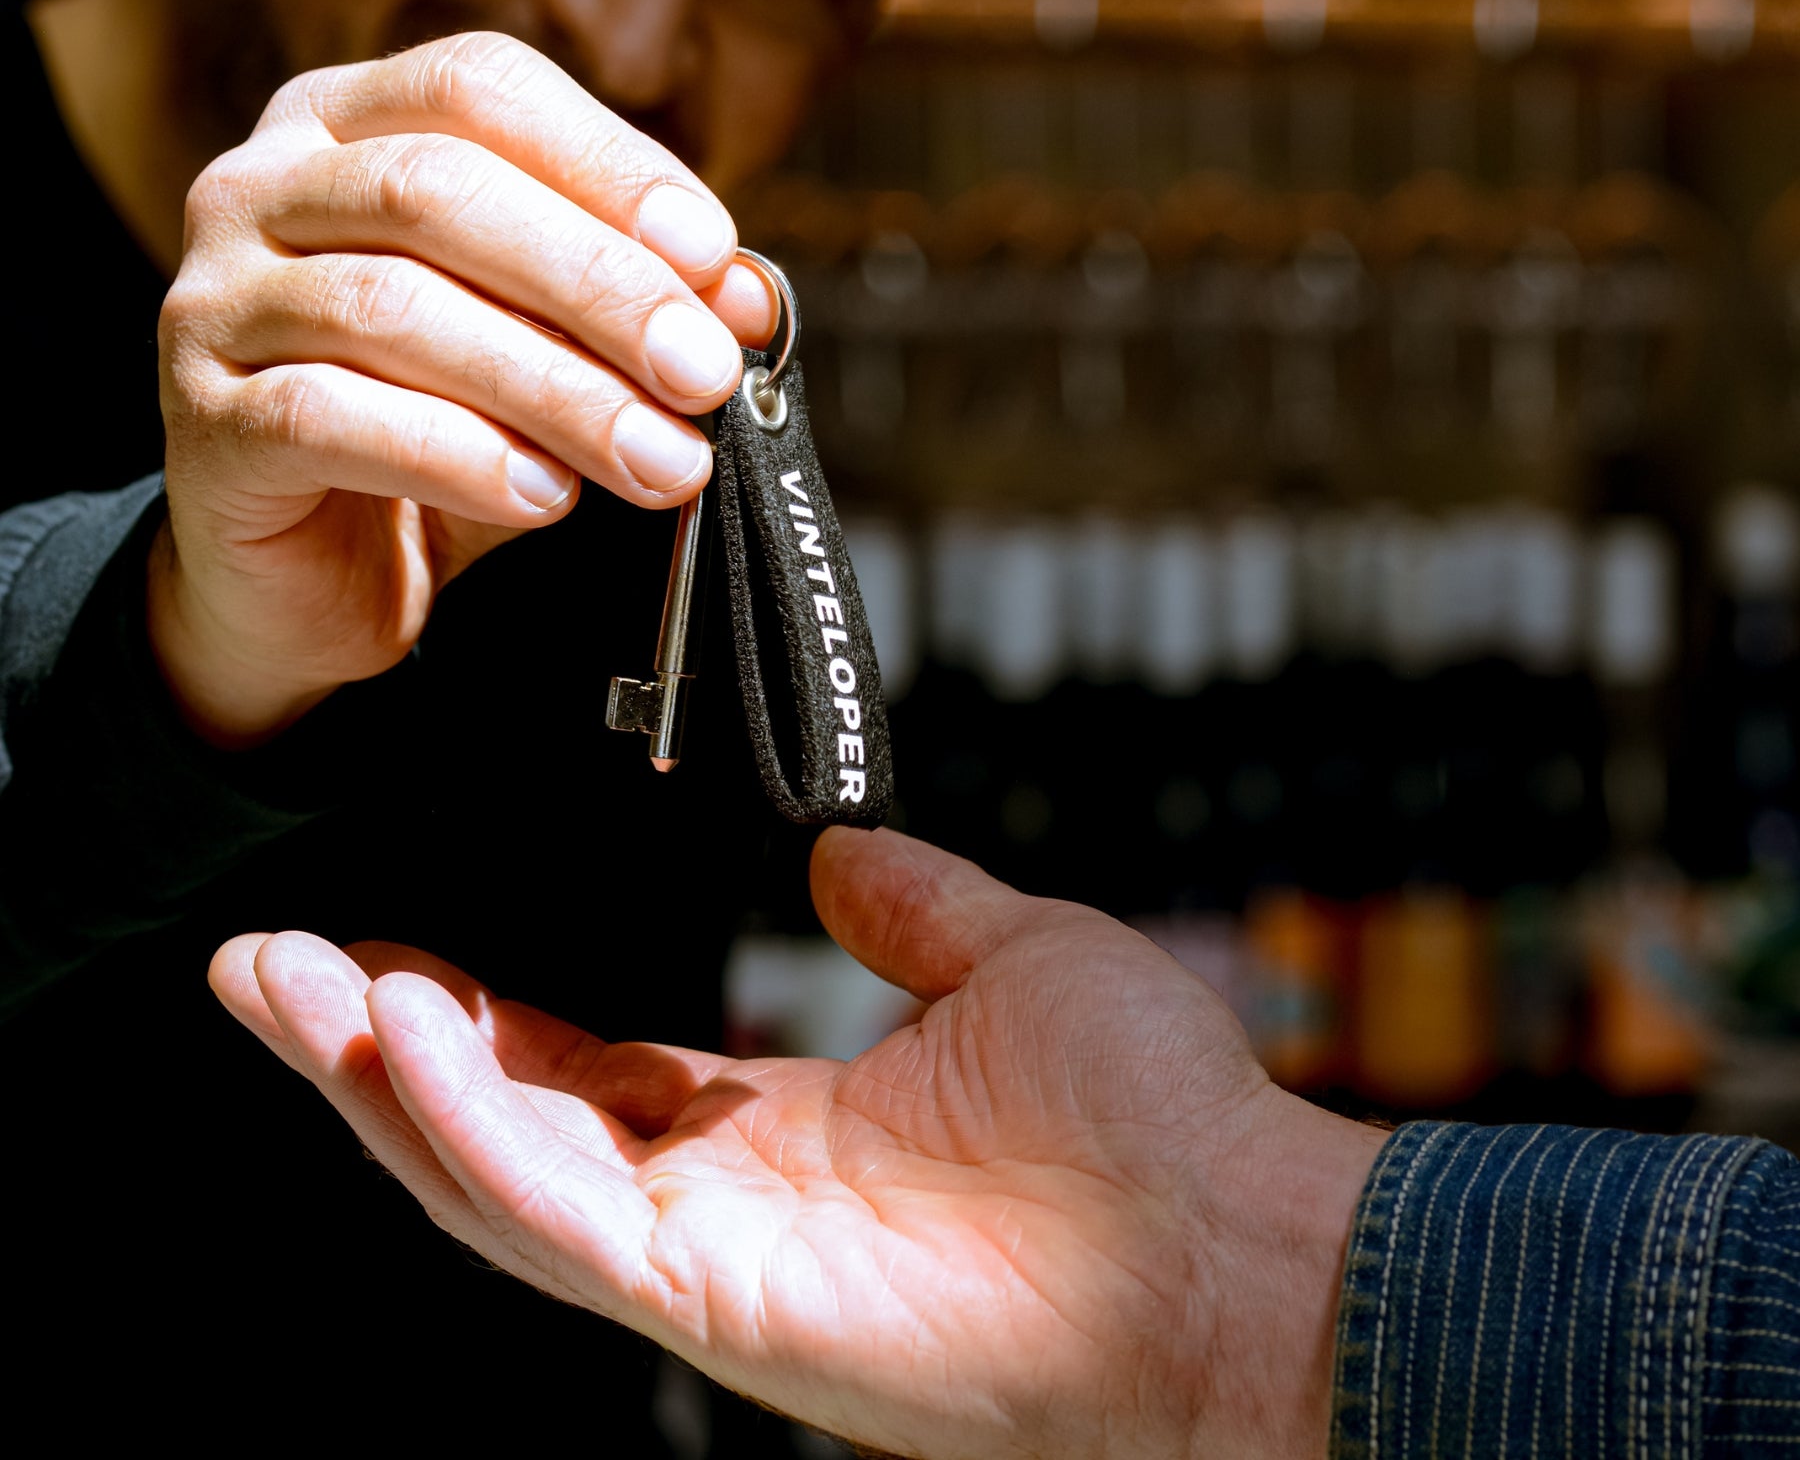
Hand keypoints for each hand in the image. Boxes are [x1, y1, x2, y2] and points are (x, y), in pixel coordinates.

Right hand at [153, 32, 773, 743]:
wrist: (309, 575)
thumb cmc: (432, 433)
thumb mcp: (546, 350)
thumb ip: (627, 304)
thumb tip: (744, 296)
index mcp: (348, 126)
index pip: (482, 91)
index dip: (609, 163)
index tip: (716, 256)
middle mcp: (261, 186)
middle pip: (440, 192)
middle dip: (600, 285)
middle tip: (703, 373)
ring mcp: (214, 300)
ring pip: (395, 308)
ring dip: (556, 389)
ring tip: (659, 458)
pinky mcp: (204, 422)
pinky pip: (332, 416)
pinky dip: (459, 456)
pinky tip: (544, 496)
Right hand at [211, 830, 1384, 1458]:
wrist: (1240, 1229)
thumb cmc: (1152, 1113)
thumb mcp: (1007, 955)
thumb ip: (908, 905)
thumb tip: (837, 851)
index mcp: (777, 1127)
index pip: (583, 1075)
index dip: (478, 1019)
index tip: (391, 949)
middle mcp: (723, 1203)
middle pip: (500, 1129)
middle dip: (372, 1049)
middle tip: (265, 964)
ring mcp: (714, 1264)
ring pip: (492, 1178)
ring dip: (381, 1082)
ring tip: (288, 984)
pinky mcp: (724, 1307)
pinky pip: (558, 1220)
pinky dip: (466, 1130)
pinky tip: (398, 1035)